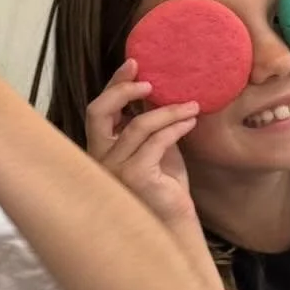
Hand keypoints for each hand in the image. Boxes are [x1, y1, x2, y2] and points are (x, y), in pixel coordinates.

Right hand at [84, 61, 198, 227]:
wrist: (174, 225)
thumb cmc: (164, 188)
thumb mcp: (155, 149)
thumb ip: (150, 126)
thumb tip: (158, 93)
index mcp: (100, 148)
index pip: (98, 110)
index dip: (113, 85)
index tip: (133, 65)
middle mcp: (98, 157)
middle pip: (98, 111)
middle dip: (123, 89)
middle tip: (150, 80)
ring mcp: (112, 168)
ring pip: (137, 124)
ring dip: (168, 111)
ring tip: (191, 106)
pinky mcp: (134, 175)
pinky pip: (155, 141)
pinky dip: (175, 128)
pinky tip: (190, 122)